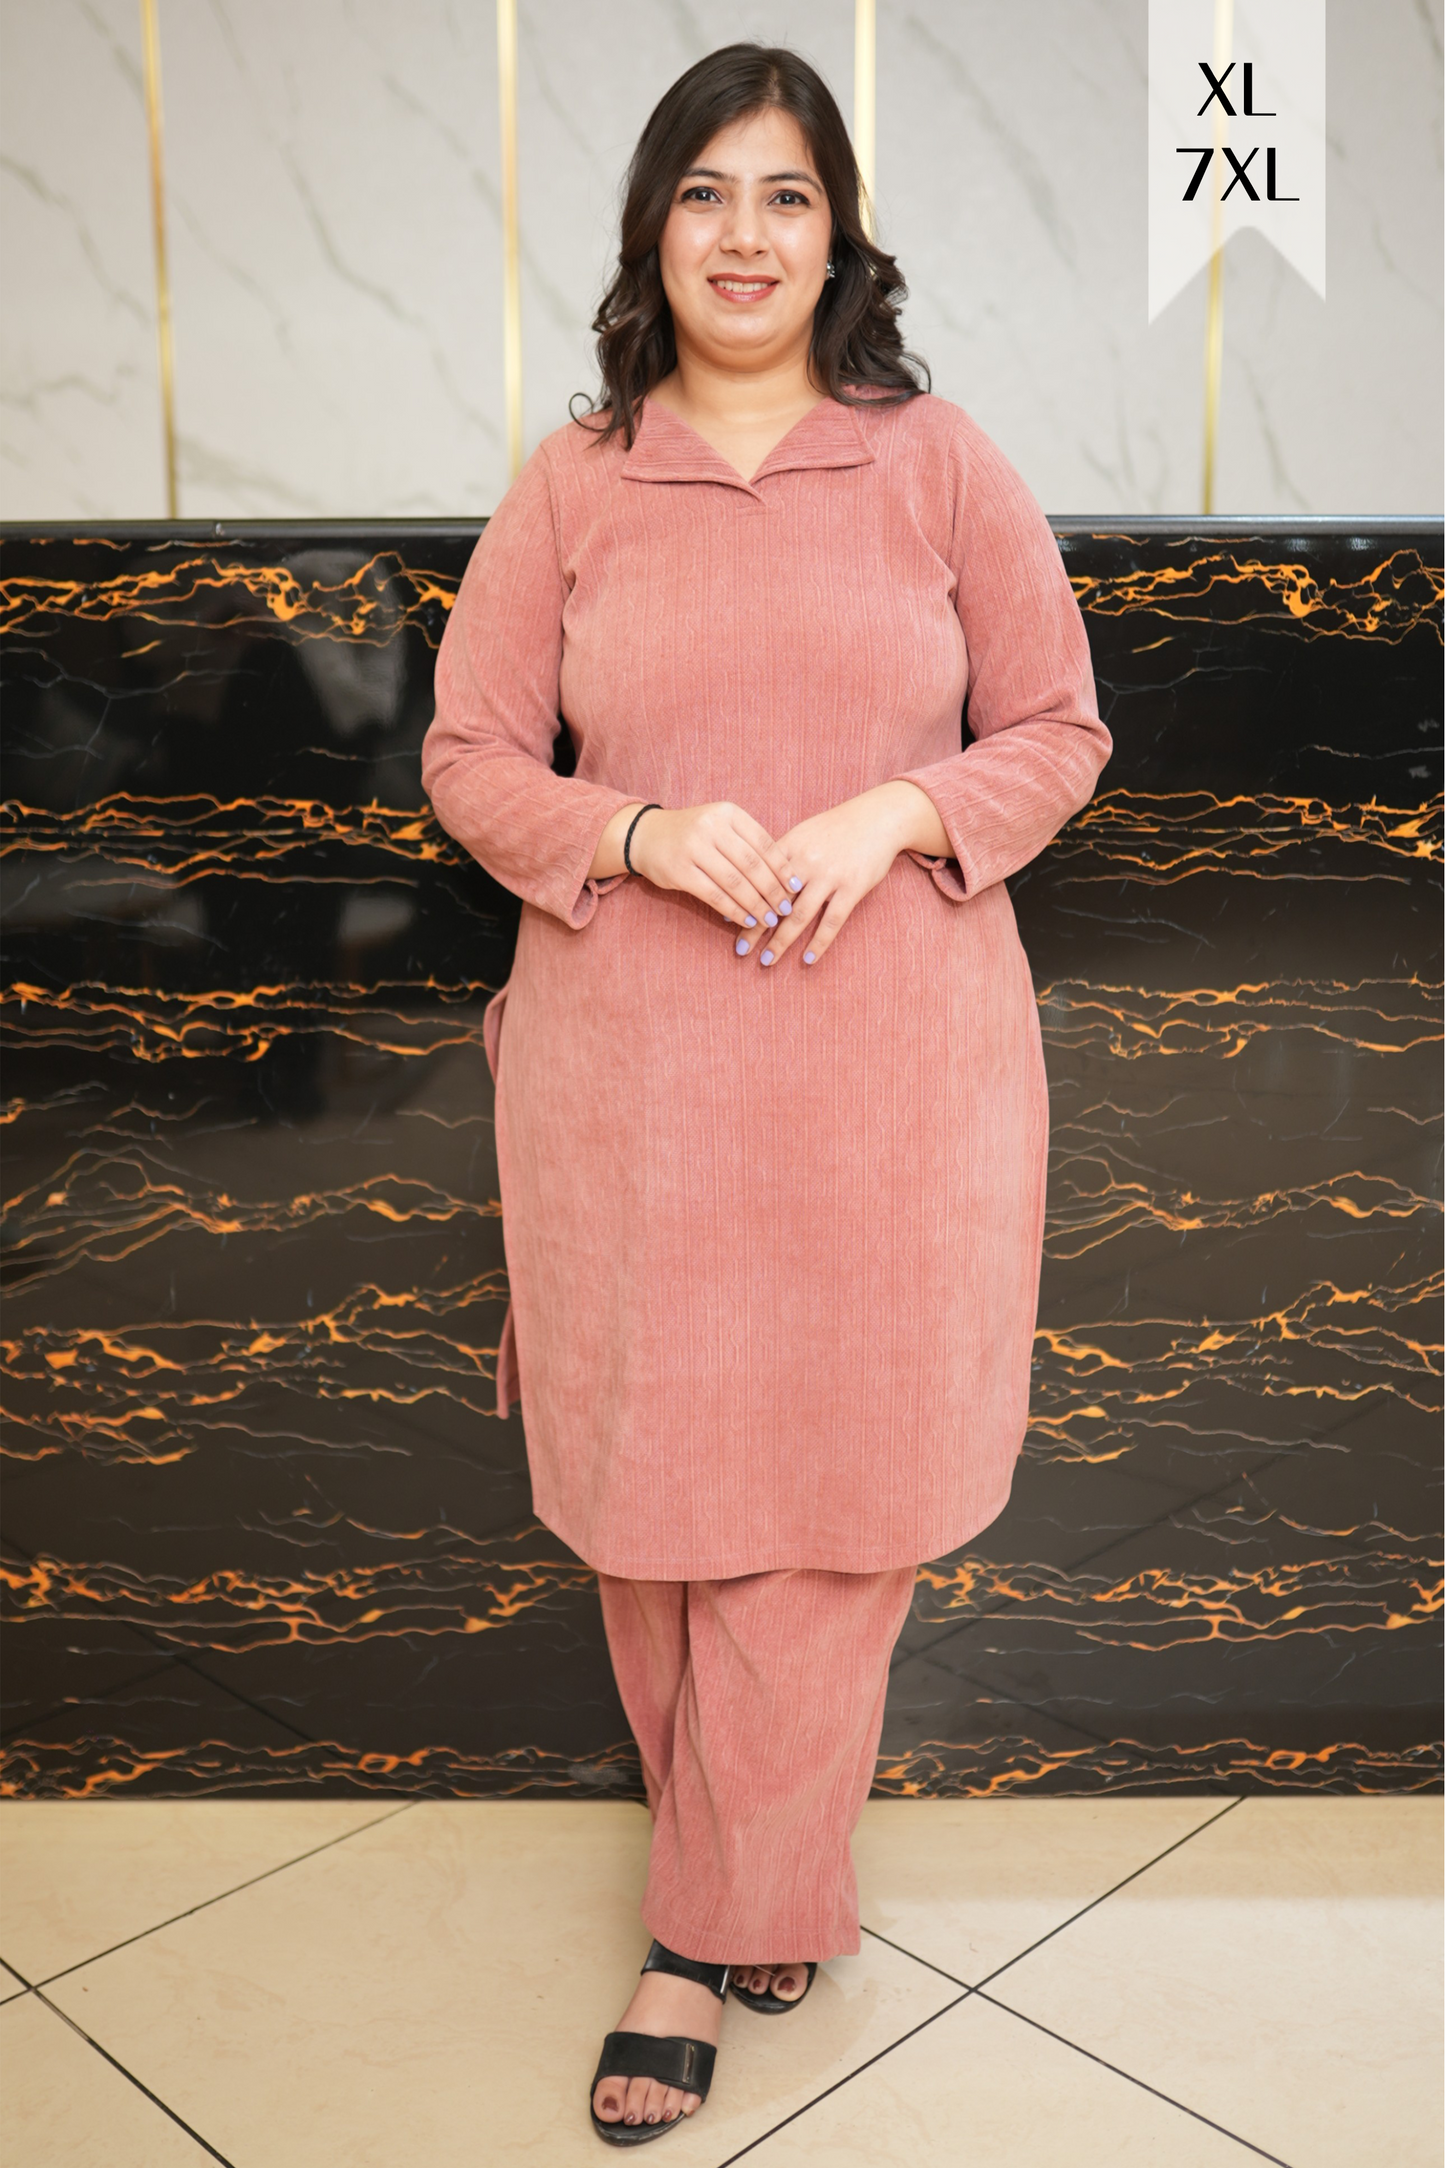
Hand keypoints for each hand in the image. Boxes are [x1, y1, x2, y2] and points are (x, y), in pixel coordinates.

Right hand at [610, 801, 797, 937]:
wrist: (647, 836)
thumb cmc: (694, 834)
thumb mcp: (721, 826)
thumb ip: (748, 843)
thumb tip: (785, 876)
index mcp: (728, 813)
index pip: (764, 843)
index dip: (783, 867)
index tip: (796, 887)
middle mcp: (711, 826)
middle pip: (752, 864)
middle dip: (773, 890)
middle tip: (786, 908)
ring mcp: (694, 848)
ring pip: (735, 882)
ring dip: (756, 904)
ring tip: (770, 919)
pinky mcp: (680, 871)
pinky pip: (714, 895)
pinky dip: (734, 910)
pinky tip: (746, 920)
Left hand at [749, 780, 948, 968]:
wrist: (878, 818)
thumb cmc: (837, 827)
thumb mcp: (804, 832)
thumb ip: (782, 855)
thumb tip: (754, 878)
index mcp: (790, 845)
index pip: (759, 877)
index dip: (741, 898)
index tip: (727, 919)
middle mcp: (806, 861)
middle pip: (774, 900)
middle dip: (755, 927)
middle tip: (740, 949)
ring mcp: (830, 876)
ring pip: (799, 915)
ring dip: (781, 941)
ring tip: (767, 960)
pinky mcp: (852, 888)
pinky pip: (832, 921)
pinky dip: (819, 942)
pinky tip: (807, 959)